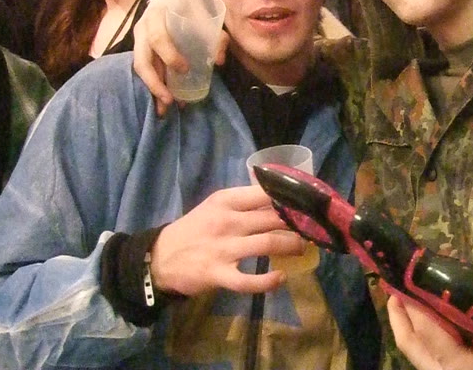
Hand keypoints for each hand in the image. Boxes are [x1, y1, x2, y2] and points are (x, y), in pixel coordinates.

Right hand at [132, 0, 227, 114]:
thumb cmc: (189, 1)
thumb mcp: (203, 11)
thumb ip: (214, 34)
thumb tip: (218, 62)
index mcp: (157, 16)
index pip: (158, 38)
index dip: (170, 55)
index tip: (185, 69)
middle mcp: (143, 29)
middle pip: (142, 60)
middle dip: (154, 83)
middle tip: (170, 101)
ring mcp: (139, 40)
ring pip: (141, 68)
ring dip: (152, 89)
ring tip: (164, 110)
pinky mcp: (141, 48)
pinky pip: (145, 69)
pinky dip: (154, 84)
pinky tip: (164, 99)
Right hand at [150, 186, 305, 295]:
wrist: (160, 257)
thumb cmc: (194, 229)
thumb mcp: (216, 206)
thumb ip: (244, 202)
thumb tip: (280, 196)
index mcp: (226, 201)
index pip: (265, 192)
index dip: (291, 197)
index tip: (307, 201)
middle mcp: (227, 221)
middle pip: (273, 218)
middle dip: (298, 223)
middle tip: (311, 228)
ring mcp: (223, 248)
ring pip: (269, 244)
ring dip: (292, 246)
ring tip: (302, 247)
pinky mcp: (219, 274)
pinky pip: (249, 280)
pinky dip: (269, 281)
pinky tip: (280, 278)